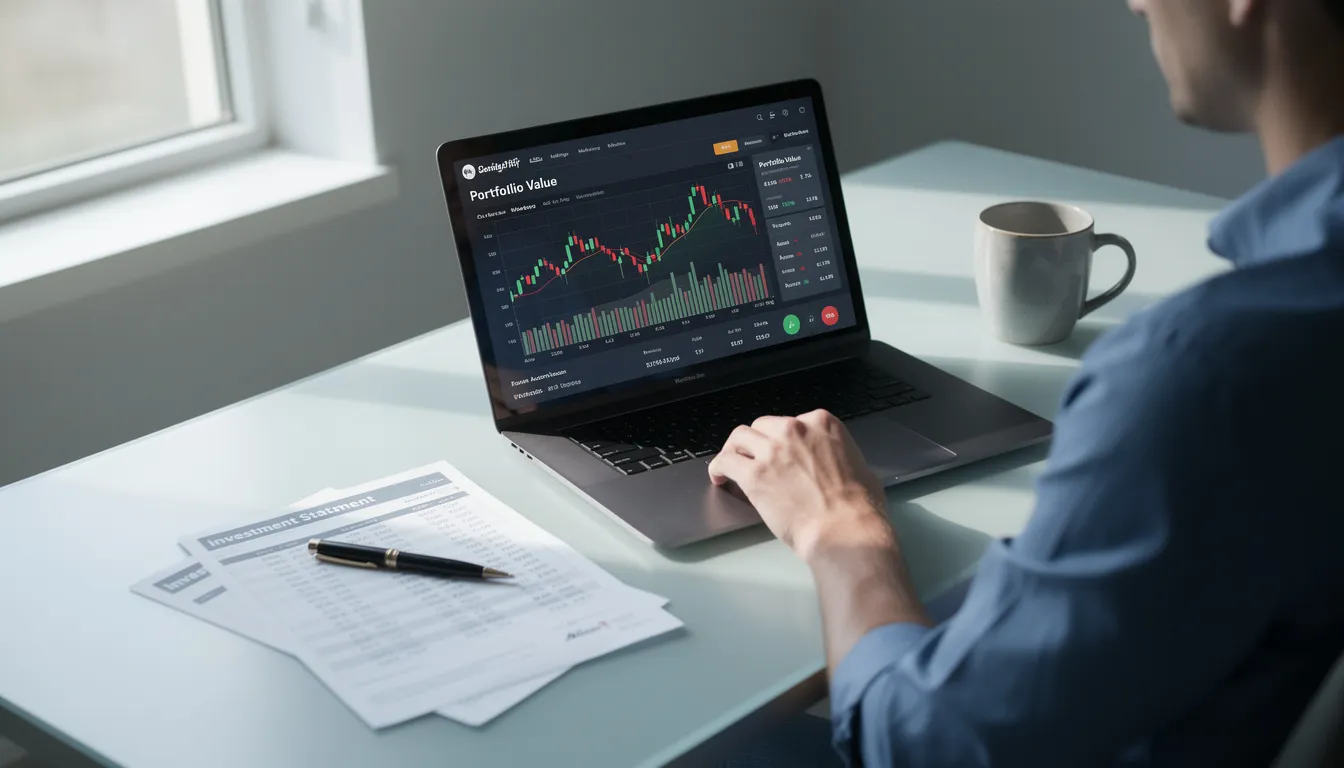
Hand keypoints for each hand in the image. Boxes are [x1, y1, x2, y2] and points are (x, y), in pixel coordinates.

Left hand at [708, 409, 892, 560]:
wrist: (845, 532)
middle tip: (754, 459)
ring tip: (731, 464)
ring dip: (734, 450)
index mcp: (822, 423)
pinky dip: (718, 467)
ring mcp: (772, 450)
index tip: (778, 451)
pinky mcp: (754, 474)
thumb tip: (833, 464)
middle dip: (757, 442)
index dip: (781, 438)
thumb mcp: (859, 466)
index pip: (790, 421)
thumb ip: (838, 456)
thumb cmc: (859, 508)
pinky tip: (718, 476)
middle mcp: (794, 429)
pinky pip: (725, 461)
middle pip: (762, 426)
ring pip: (739, 437)